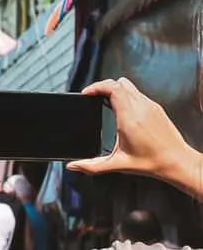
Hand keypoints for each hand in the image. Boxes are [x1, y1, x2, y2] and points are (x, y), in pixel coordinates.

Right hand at [67, 77, 198, 185]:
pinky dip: (125, 95)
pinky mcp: (156, 108)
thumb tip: (73, 166)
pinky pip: (137, 93)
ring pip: (129, 86)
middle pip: (119, 83)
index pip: (113, 88)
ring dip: (115, 90)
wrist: (176, 161)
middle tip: (92, 97)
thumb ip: (92, 166)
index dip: (97, 86)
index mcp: (130, 119)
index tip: (86, 93)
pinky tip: (120, 109)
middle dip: (103, 87)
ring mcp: (150, 106)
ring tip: (104, 101)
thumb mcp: (117, 165)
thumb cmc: (151, 162)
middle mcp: (141, 108)